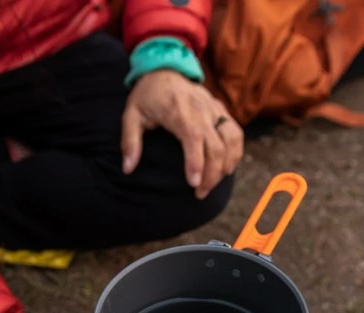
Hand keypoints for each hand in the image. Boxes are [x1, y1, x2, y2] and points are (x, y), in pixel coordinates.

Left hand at [122, 70, 244, 198]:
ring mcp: (214, 109)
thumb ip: (130, 142)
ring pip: (231, 139)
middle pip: (216, 145)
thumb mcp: (131, 115)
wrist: (166, 68)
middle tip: (200, 193)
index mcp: (178, 111)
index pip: (193, 138)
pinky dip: (236, 152)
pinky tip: (227, 168)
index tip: (194, 183)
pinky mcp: (221, 110)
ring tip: (215, 183)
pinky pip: (236, 132)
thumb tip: (127, 168)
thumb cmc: (147, 95)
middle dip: (212, 174)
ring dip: (227, 165)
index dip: (196, 162)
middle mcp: (200, 109)